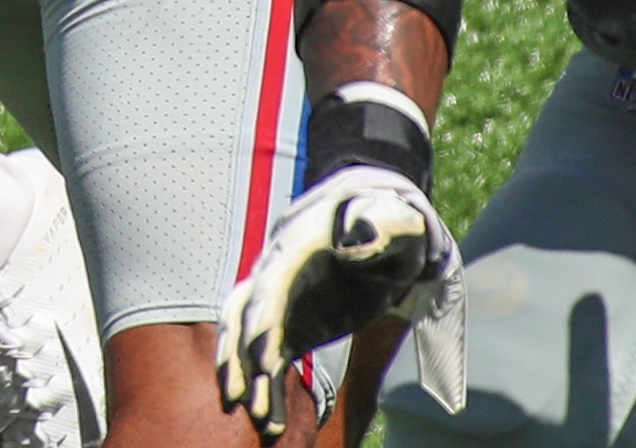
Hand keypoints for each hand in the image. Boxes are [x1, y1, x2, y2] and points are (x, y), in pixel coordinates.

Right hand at [217, 164, 465, 439]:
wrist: (380, 226)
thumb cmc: (389, 221)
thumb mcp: (395, 218)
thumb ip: (382, 225)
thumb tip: (359, 241)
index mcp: (296, 246)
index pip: (271, 285)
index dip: (264, 321)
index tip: (266, 359)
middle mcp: (277, 274)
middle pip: (245, 314)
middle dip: (240, 355)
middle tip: (241, 396)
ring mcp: (280, 301)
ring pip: (246, 338)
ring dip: (245, 375)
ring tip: (255, 416)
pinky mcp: (290, 326)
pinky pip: (267, 357)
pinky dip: (264, 385)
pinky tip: (267, 417)